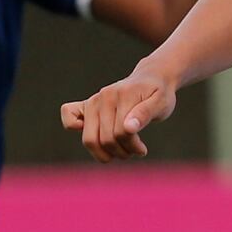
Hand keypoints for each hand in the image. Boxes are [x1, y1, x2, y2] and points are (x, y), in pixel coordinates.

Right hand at [60, 69, 176, 161]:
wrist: (151, 78)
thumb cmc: (158, 94)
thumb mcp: (162, 103)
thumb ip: (145, 114)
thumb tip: (128, 128)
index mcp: (123, 95)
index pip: (121, 133)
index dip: (132, 146)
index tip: (142, 150)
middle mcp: (103, 97)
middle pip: (105, 139)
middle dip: (121, 152)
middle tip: (134, 151)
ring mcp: (93, 101)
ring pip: (90, 139)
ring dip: (105, 153)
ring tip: (122, 151)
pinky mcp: (86, 105)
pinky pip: (69, 116)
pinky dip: (74, 127)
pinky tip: (96, 134)